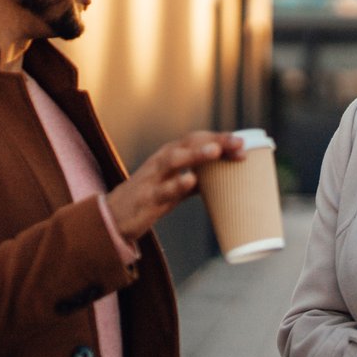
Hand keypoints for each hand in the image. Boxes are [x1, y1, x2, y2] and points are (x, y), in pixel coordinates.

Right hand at [105, 131, 244, 240]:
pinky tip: (190, 180)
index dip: (220, 139)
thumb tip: (229, 175)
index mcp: (171, 154)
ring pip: (174, 160)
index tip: (243, 144)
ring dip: (196, 154)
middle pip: (189, 143)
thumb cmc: (150, 196)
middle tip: (238, 144)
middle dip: (215, 142)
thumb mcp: (176, 183)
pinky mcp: (146, 198)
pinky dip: (177, 184)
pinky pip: (163, 189)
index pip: (197, 139)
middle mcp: (162, 160)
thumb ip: (199, 178)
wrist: (113, 218)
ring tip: (215, 152)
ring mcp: (153, 178)